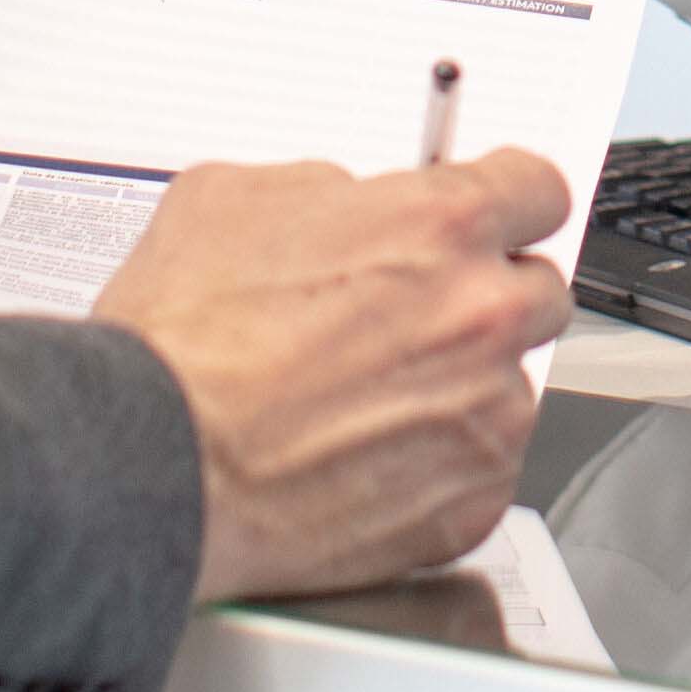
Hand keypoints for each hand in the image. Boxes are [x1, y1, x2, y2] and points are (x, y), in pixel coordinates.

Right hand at [94, 152, 577, 601]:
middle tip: (417, 321)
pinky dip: (439, 469)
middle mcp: (481, 315)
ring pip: (510, 388)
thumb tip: (353, 202)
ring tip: (368, 404)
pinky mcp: (469, 504)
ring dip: (461, 388)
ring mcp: (484, 416)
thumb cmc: (180, 343)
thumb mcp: (232, 198)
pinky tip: (367, 460)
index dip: (507, 203)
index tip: (496, 220)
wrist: (152, 466)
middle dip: (487, 298)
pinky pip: (481, 473)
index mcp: (441, 225)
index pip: (538, 188)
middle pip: (538, 291)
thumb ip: (326, 187)